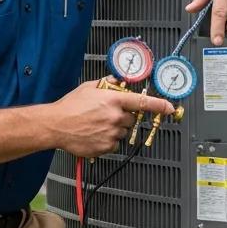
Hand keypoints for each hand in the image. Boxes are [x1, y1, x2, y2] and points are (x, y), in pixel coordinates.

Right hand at [47, 80, 173, 157]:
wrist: (56, 125)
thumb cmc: (69, 106)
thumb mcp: (88, 87)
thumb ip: (106, 83)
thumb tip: (117, 81)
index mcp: (113, 100)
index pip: (143, 102)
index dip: (160, 105)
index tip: (170, 107)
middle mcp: (115, 117)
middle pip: (132, 119)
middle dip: (123, 117)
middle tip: (107, 115)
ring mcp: (111, 133)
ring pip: (123, 132)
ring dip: (115, 129)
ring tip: (97, 125)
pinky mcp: (106, 146)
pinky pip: (114, 144)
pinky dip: (107, 140)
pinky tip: (94, 134)